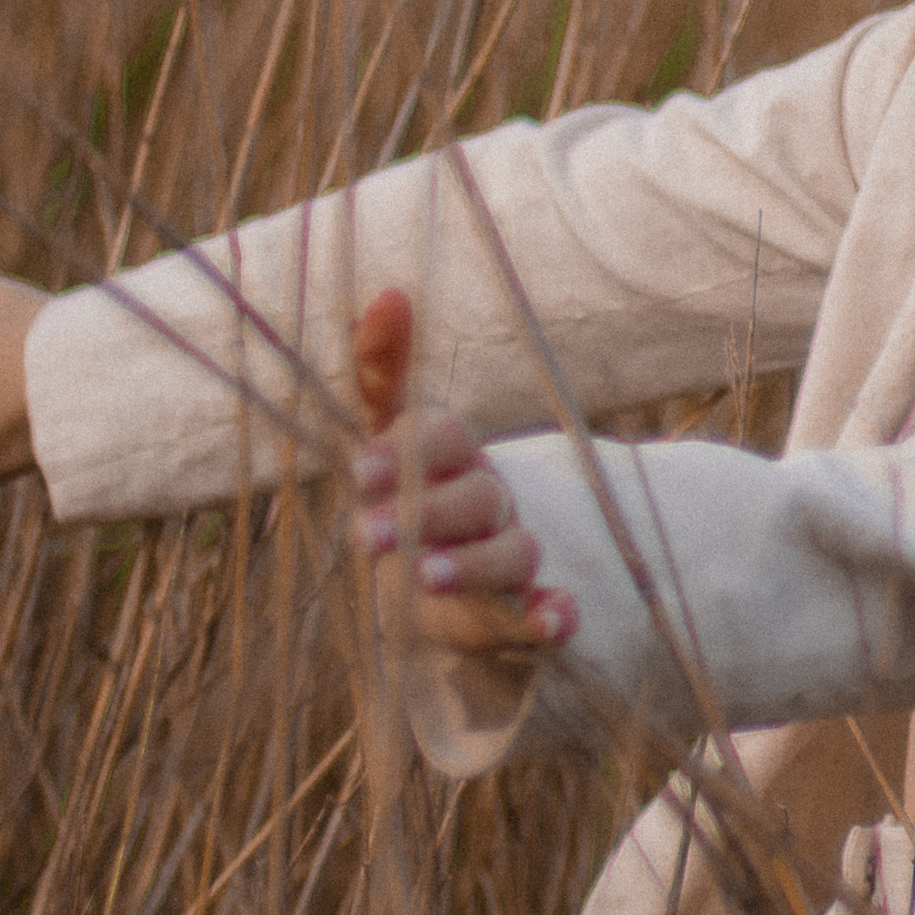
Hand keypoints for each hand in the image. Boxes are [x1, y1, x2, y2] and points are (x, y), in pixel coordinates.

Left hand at [349, 290, 575, 654]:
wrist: (449, 569)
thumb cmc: (414, 489)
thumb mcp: (389, 433)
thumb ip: (383, 369)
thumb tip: (389, 292)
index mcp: (455, 453)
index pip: (444, 437)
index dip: (406, 451)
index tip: (357, 472)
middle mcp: (490, 498)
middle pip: (478, 496)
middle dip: (426, 512)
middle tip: (364, 536)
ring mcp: (512, 551)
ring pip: (512, 551)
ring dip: (475, 563)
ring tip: (424, 577)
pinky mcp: (527, 606)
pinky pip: (553, 607)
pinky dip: (556, 613)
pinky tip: (552, 622)